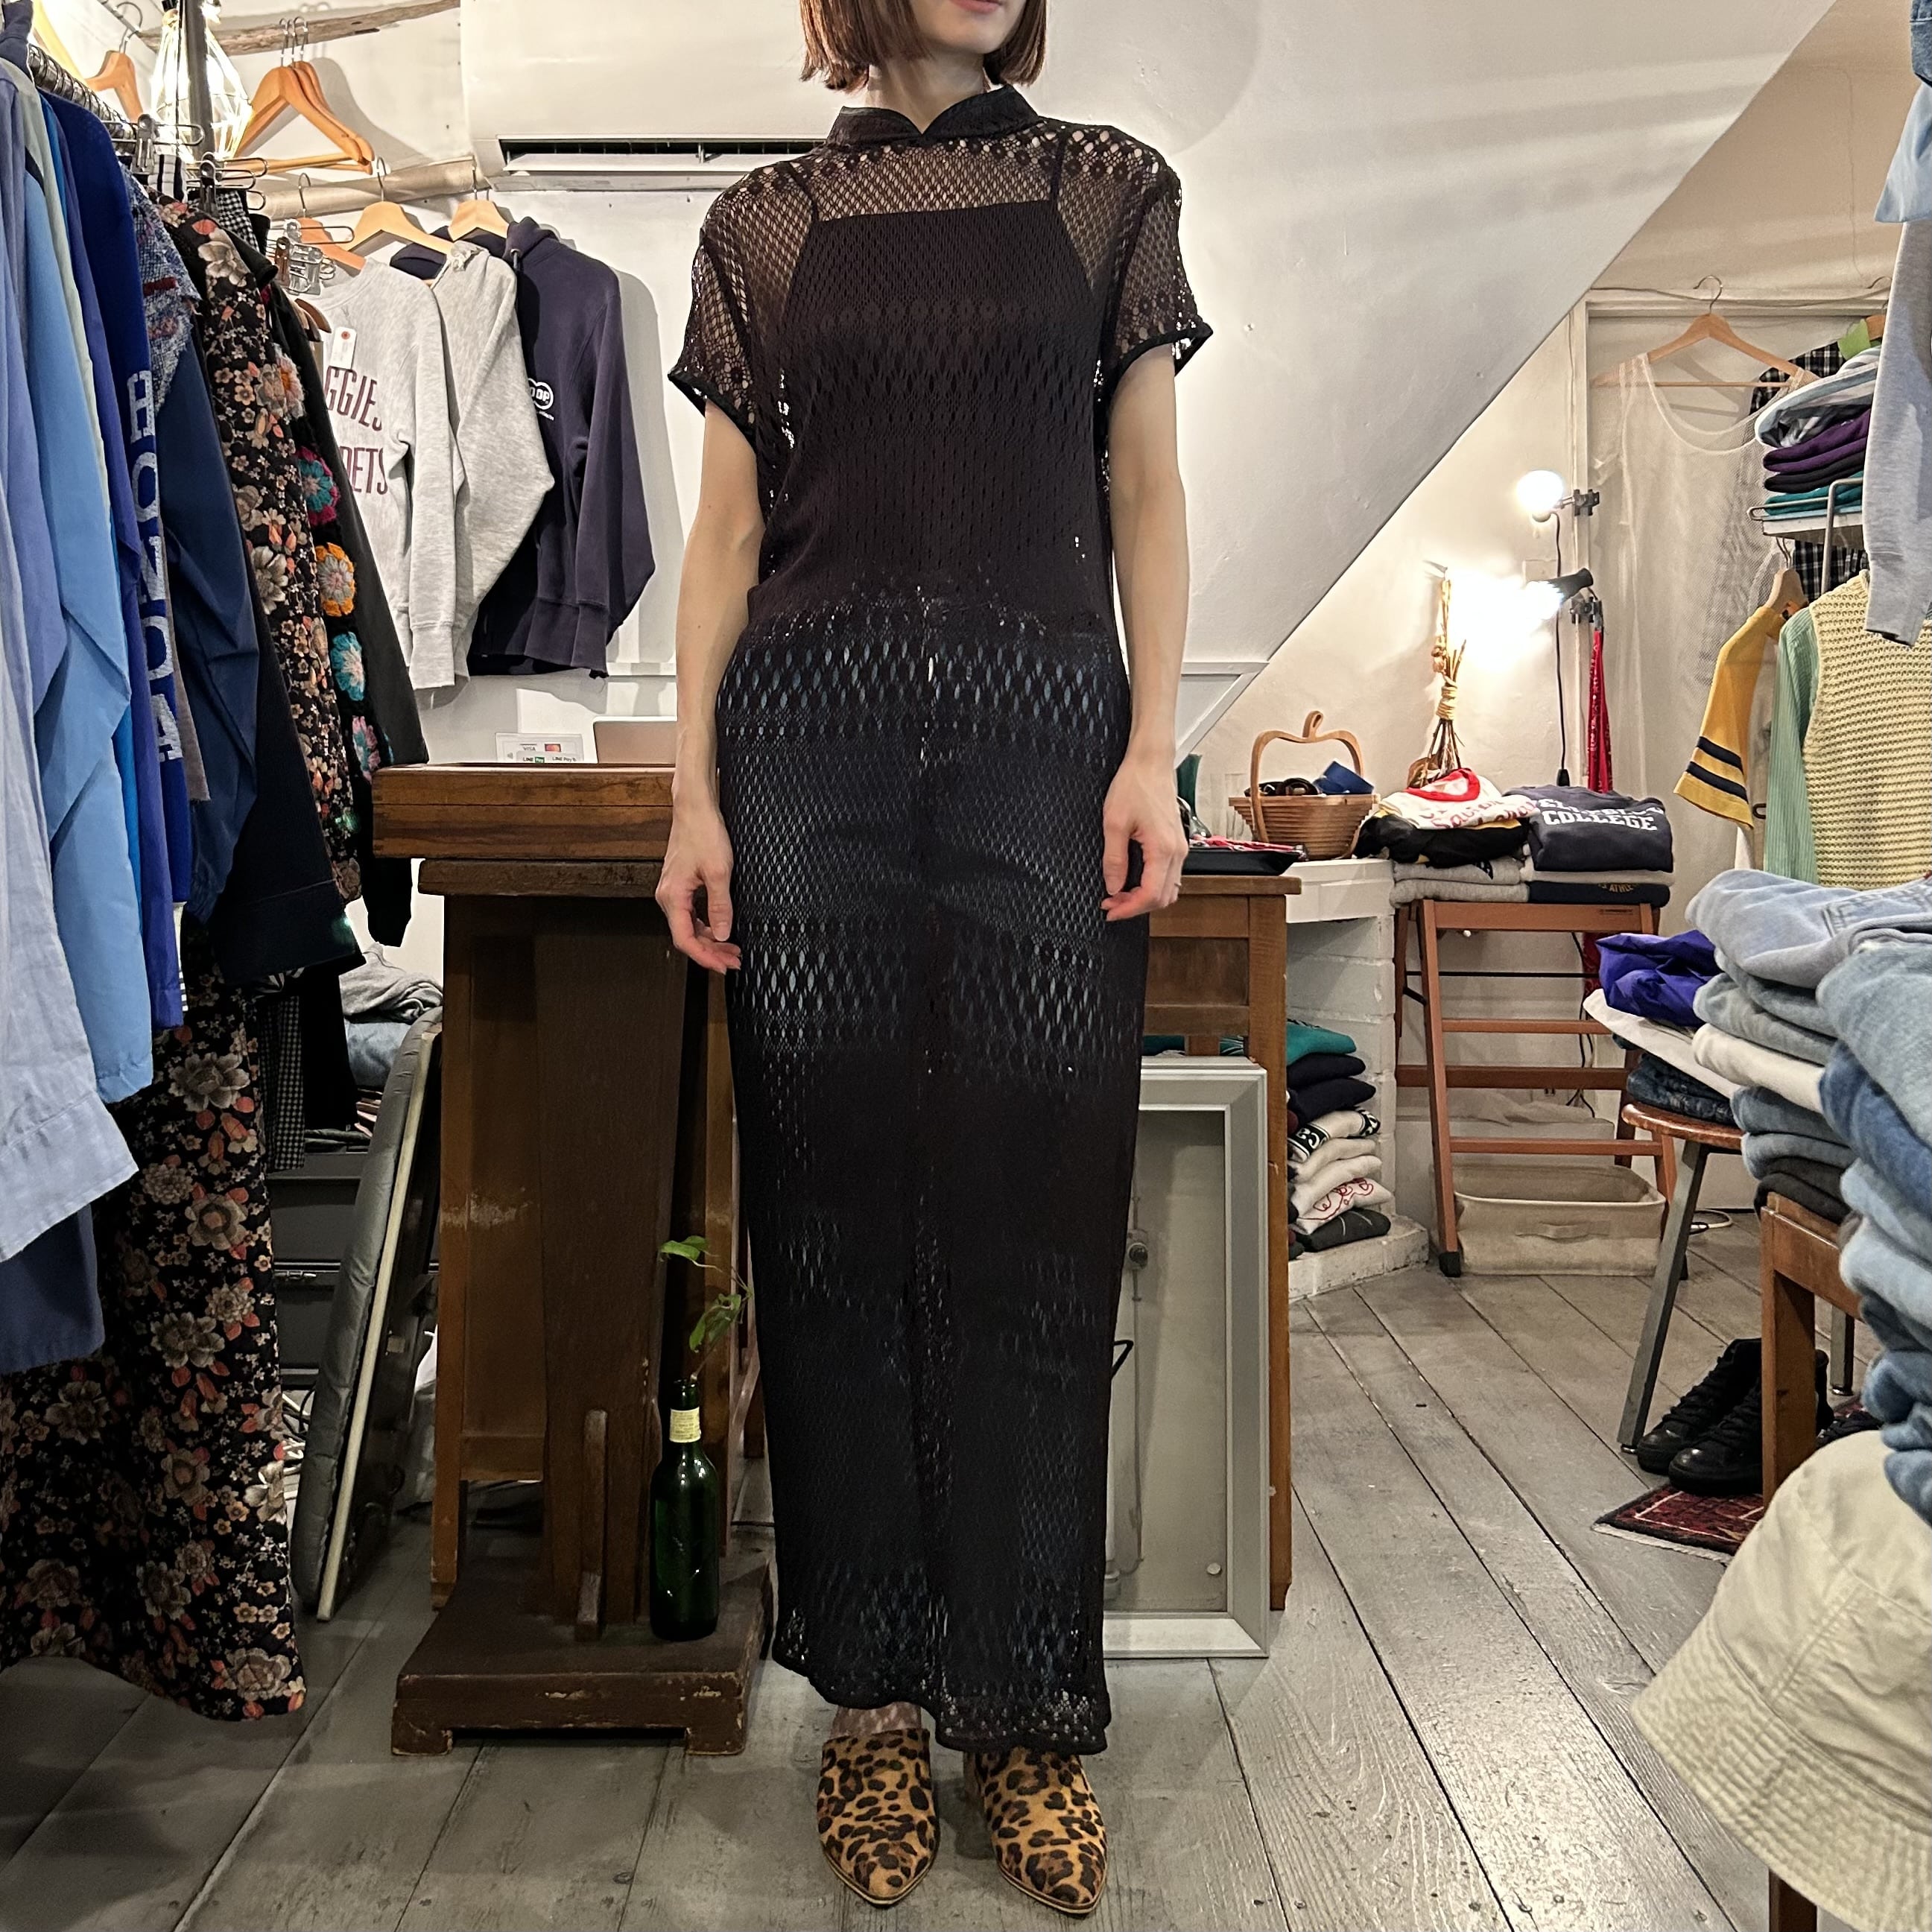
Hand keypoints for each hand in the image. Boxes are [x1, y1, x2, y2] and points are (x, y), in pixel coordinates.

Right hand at [657, 796, 741, 971]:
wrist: (695, 808)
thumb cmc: (703, 833)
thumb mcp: (719, 872)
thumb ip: (720, 906)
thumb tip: (723, 934)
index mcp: (672, 896)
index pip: (684, 939)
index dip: (704, 957)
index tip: (723, 966)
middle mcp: (668, 896)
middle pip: (687, 936)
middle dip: (711, 951)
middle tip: (734, 960)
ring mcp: (674, 891)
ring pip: (690, 926)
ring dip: (711, 939)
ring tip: (732, 948)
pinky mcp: (681, 885)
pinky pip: (691, 913)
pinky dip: (707, 925)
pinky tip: (721, 928)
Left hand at [1101, 749, 1187, 921]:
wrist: (1150, 763)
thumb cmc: (1134, 785)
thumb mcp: (1114, 823)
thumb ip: (1114, 859)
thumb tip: (1113, 886)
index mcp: (1163, 848)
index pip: (1151, 895)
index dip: (1129, 909)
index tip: (1110, 910)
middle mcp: (1177, 851)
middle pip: (1163, 898)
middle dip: (1136, 907)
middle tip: (1111, 904)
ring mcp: (1179, 848)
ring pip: (1168, 889)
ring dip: (1144, 898)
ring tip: (1119, 895)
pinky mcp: (1175, 843)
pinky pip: (1168, 876)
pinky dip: (1152, 886)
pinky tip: (1132, 881)